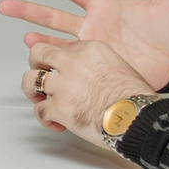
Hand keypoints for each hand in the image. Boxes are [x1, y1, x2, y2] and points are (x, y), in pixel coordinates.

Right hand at [0, 0, 168, 89]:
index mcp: (105, 6)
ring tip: (19, 32)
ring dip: (36, 35)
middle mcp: (94, 26)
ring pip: (56, 39)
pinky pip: (68, 61)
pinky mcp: (96, 66)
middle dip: (29, 8)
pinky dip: (52, 58)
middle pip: (54, 14)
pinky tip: (38, 54)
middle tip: (7, 4)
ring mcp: (93, 46)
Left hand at [23, 39, 152, 150]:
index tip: (57, 66)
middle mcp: (73, 62)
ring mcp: (63, 84)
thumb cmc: (136, 98)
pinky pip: (40, 110)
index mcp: (89, 49)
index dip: (58, 59)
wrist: (138, 117)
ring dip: (32, 91)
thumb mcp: (121, 66)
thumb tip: (90, 76)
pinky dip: (44, 118)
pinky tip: (54, 122)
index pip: (61, 46)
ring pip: (30, 80)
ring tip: (39, 99)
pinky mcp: (59, 107)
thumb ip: (98, 66)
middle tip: (39, 74)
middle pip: (39, 53)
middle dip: (35, 64)